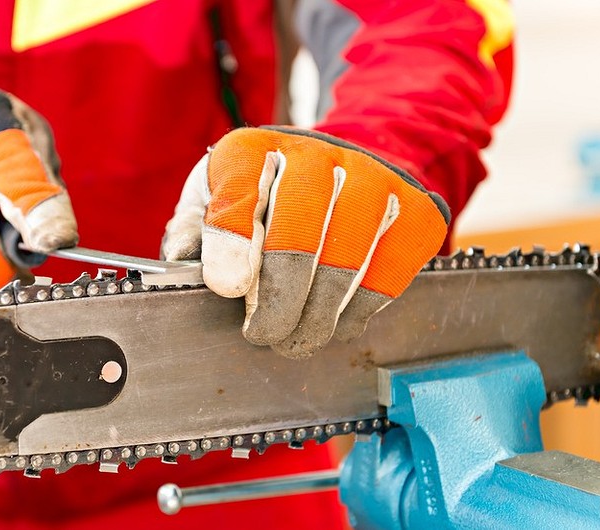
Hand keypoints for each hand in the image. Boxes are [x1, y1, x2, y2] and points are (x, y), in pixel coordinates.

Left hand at [162, 127, 448, 358]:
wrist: (341, 173)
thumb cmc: (262, 198)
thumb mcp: (213, 202)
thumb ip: (193, 231)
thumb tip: (185, 262)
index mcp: (254, 148)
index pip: (241, 185)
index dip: (232, 239)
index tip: (228, 288)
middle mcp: (317, 153)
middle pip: (300, 229)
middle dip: (279, 297)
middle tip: (263, 335)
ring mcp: (372, 179)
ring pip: (347, 257)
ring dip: (318, 313)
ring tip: (295, 339)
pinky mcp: (414, 210)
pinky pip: (389, 273)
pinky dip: (358, 310)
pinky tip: (336, 321)